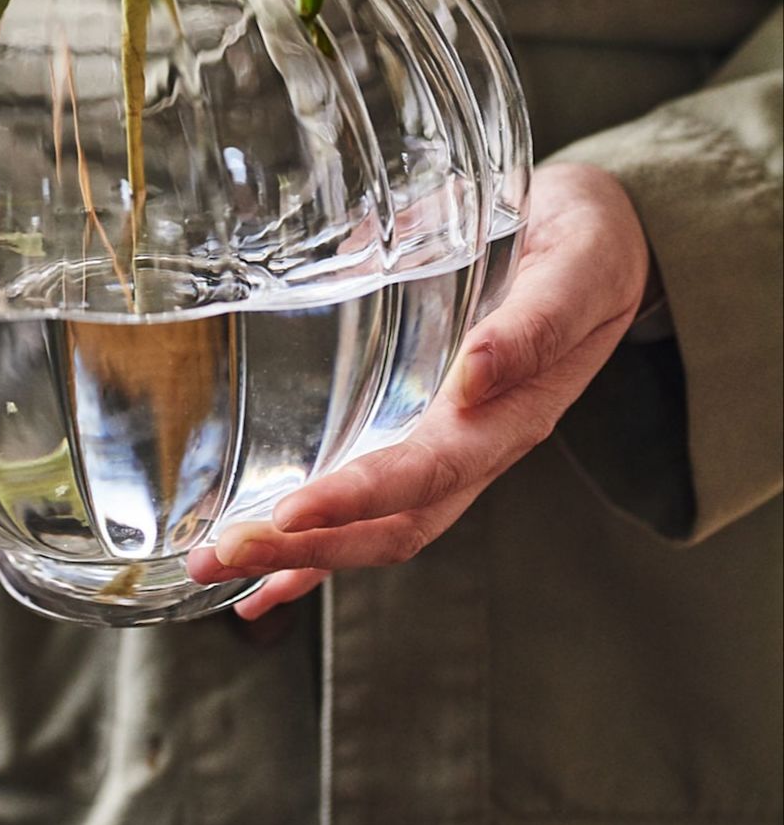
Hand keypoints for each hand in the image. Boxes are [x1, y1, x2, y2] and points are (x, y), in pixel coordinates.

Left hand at [189, 162, 650, 619]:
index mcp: (514, 411)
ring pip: (380, 525)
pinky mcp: (434, 432)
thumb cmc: (586, 247)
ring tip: (215, 566)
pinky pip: (377, 505)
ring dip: (298, 553)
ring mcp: (456, 447)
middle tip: (221, 553)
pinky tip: (262, 578)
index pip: (430, 471)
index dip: (359, 496)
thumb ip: (534, 322)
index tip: (292, 510)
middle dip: (306, 545)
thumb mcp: (576, 268)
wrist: (609, 245)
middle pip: (394, 521)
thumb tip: (475, 371)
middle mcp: (481, 445)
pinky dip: (319, 548)